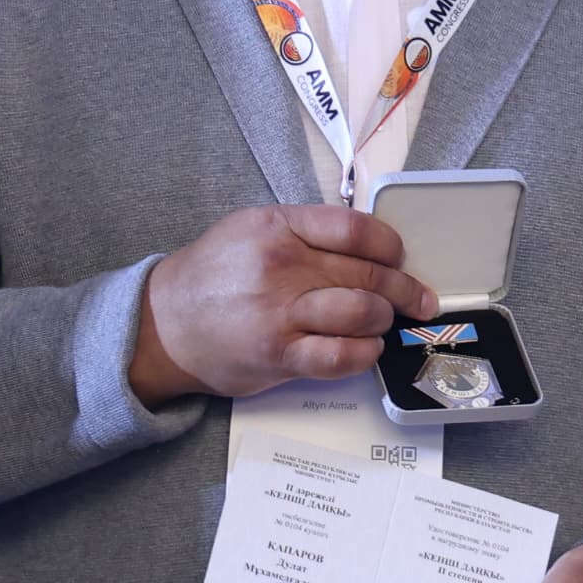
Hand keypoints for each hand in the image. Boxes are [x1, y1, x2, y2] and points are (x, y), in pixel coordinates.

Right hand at [131, 203, 436, 404]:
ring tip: (384, 323)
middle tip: (417, 299)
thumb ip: (305, 230)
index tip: (400, 258)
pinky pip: (341, 355)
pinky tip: (365, 348)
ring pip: (362, 312)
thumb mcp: (252, 228)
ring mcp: (281, 312)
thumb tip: (367, 243)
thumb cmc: (214, 275)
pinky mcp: (280, 354)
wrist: (165, 323)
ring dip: (384, 320)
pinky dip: (365, 352)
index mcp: (279, 226)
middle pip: (368, 274)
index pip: (356, 229)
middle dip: (405, 290)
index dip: (391, 246)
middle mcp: (282, 265)